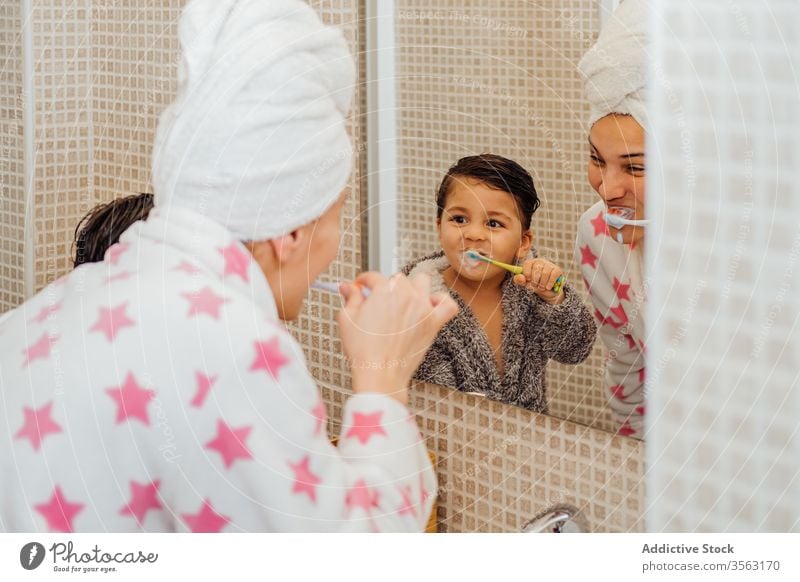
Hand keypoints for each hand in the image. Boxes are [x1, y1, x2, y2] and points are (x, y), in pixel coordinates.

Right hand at [336, 272, 457, 404]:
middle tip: (379, 301)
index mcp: (385, 291)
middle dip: (387, 287)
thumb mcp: (347, 319)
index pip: (373, 277)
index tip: (362, 287)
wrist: (380, 373)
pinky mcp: (433, 323)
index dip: (364, 282)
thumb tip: (348, 288)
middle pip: (398, 279)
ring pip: (422, 282)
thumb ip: (350, 298)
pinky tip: (431, 305)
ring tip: (405, 300)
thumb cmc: (364, 351)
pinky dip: (441, 301)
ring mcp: (422, 308)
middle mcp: (406, 295)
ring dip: (413, 287)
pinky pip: (447, 304)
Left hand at [513, 258, 564, 304]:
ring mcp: (549, 265)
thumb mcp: (526, 284)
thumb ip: (520, 281)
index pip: (528, 263)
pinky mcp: (557, 269)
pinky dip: (550, 283)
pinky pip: (553, 275)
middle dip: (535, 280)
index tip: (528, 280)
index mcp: (531, 263)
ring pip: (545, 273)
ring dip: (542, 283)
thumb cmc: (536, 285)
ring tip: (541, 288)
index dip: (527, 272)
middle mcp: (540, 262)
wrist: (548, 292)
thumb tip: (519, 277)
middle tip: (535, 286)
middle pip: (536, 268)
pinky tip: (548, 287)